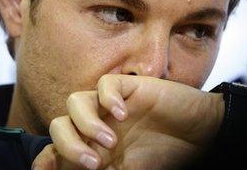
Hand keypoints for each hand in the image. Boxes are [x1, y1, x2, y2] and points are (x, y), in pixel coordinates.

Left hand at [32, 74, 224, 169]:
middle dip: (68, 146)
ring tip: (110, 141)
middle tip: (93, 163)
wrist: (201, 136)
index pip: (56, 148)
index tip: (45, 169)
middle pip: (59, 126)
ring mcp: (111, 106)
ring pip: (75, 102)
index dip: (46, 159)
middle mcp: (97, 125)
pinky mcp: (130, 88)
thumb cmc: (168, 156)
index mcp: (93, 147)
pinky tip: (124, 114)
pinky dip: (108, 99)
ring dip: (86, 124)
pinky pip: (105, 85)